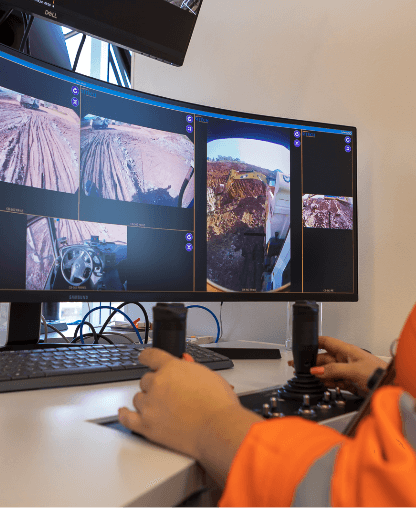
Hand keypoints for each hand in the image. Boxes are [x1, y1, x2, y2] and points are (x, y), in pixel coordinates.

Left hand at [118, 348, 240, 458]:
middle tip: (167, 394)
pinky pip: (127, 418)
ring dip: (146, 401)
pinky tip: (125, 412)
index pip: (151, 356)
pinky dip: (124, 414)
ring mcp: (150, 404)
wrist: (217, 428)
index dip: (146, 357)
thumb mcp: (208, 375)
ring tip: (161, 409)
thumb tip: (184, 362)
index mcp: (172, 367)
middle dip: (154, 386)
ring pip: (138, 398)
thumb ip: (191, 367)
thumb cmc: (218, 404)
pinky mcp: (146, 425)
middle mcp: (157, 383)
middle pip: (145, 380)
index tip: (143, 358)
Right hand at [287, 336, 388, 395]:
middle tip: (302, 369)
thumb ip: (333, 370)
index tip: (302, 346)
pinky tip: (328, 385)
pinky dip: (330, 384)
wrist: (389, 387)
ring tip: (318, 380)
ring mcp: (347, 370)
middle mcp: (345, 359)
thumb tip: (316, 370)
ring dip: (322, 376)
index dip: (314, 343)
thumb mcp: (353, 370)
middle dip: (315, 364)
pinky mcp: (349, 382)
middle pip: (324, 359)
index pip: (326, 342)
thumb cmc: (377, 373)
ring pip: (328, 371)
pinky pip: (334, 381)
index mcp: (346, 350)